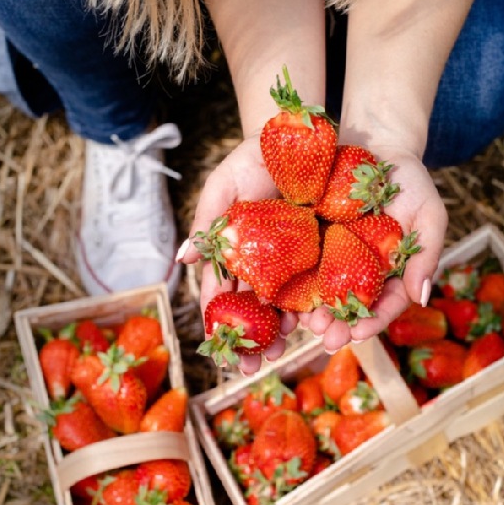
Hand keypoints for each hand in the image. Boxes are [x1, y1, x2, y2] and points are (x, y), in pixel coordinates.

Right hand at [179, 135, 297, 373]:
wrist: (299, 137)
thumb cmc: (253, 160)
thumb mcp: (224, 186)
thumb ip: (206, 224)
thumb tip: (181, 261)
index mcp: (234, 254)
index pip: (222, 296)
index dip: (220, 325)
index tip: (222, 353)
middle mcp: (261, 264)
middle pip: (253, 310)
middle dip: (253, 341)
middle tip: (254, 366)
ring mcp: (292, 262)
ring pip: (285, 305)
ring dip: (283, 333)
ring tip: (283, 353)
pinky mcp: (322, 253)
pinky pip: (318, 286)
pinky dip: (316, 308)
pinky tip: (317, 325)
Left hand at [297, 146, 447, 351]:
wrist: (375, 144)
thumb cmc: (409, 180)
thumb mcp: (428, 213)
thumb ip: (427, 254)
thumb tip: (422, 297)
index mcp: (392, 271)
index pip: (386, 304)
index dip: (374, 321)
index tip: (358, 333)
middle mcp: (362, 270)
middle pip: (351, 306)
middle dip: (339, 326)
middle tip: (325, 337)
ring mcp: (335, 257)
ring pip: (324, 293)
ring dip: (315, 313)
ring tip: (305, 324)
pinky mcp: (311, 240)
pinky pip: (301, 266)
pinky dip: (293, 284)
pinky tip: (283, 297)